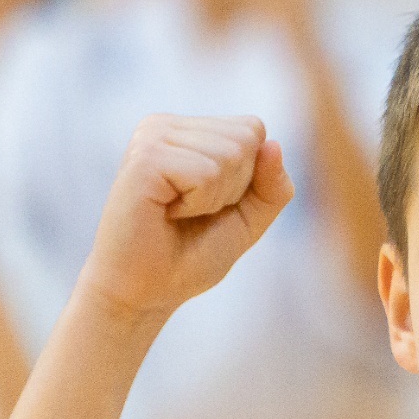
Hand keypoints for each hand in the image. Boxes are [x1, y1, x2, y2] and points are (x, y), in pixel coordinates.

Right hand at [80, 115, 294, 322]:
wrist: (144, 293)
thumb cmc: (189, 255)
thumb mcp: (248, 220)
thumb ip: (272, 186)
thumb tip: (275, 145)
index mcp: (185, 129)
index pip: (253, 129)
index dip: (248, 179)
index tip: (209, 204)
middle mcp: (164, 125)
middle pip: (246, 138)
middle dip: (233, 189)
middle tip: (191, 212)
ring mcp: (151, 137)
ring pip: (230, 154)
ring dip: (214, 199)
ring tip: (176, 213)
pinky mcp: (144, 158)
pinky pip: (207, 174)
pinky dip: (198, 204)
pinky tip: (166, 212)